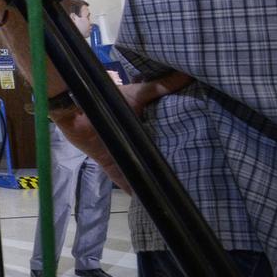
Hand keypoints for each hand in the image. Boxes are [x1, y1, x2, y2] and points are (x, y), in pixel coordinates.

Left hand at [47, 72, 191, 194]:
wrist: (76, 107)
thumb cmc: (107, 98)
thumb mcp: (139, 92)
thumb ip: (162, 86)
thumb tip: (188, 73)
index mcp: (144, 128)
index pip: (166, 141)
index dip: (181, 149)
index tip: (201, 160)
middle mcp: (136, 144)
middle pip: (155, 160)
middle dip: (171, 169)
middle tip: (194, 182)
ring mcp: (123, 155)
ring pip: (141, 172)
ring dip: (152, 182)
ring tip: (174, 197)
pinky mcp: (110, 163)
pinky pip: (122, 179)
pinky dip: (131, 189)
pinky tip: (144, 202)